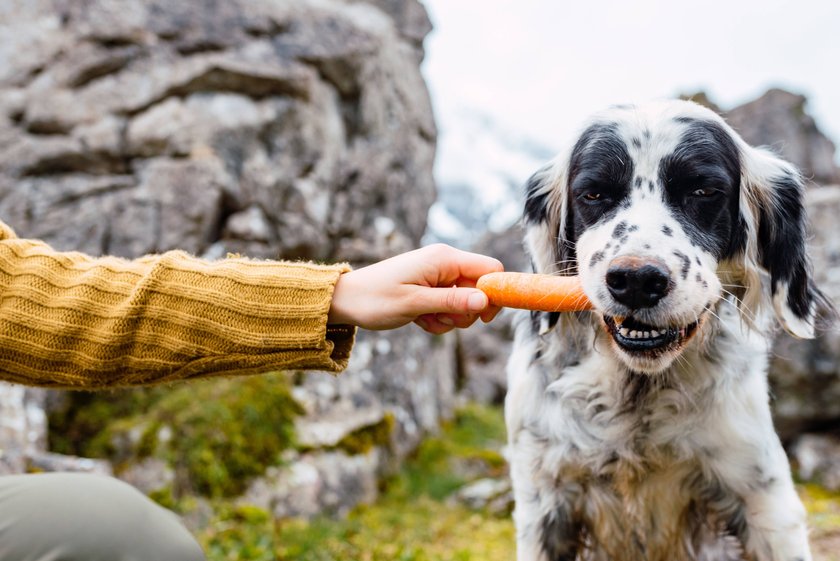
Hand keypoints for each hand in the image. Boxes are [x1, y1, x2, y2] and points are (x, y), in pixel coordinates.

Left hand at [328, 244, 503, 333]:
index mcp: (444, 258)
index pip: (491, 269)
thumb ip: (452, 301)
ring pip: (466, 303)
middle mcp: (445, 263)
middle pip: (480, 290)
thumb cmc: (375, 299)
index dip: (495, 294)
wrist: (346, 300)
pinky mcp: (432, 288)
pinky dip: (439, 318)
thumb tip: (485, 301)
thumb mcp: (415, 303)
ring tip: (423, 319)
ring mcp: (439, 276)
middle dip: (466, 312)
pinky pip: (450, 307)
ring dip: (450, 318)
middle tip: (440, 318)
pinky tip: (419, 319)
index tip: (483, 318)